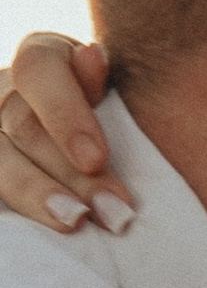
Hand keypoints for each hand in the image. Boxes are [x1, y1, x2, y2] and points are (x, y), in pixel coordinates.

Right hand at [0, 33, 133, 235]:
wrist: (92, 146)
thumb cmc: (113, 118)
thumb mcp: (111, 92)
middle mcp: (5, 93)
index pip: (38, 69)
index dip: (64, 113)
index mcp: (38, 61)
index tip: (97, 159)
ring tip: (76, 223)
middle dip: (70, 173)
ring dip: (38, 196)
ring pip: (2, 161)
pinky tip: (46, 232)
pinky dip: (20, 207)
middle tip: (114, 213)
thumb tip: (93, 56)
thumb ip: (99, 80)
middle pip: (24, 125)